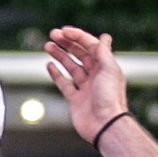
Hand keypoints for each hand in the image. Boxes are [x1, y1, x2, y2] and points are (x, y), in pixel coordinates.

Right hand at [45, 26, 129, 147]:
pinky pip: (64, 84)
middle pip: (80, 54)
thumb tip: (104, 37)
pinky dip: (57, 74)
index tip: (63, 31)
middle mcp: (96, 75)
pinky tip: (49, 65)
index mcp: (105, 66)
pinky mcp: (76, 100)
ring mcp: (85, 87)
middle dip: (67, 44)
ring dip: (60, 55)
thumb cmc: (110, 98)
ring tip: (48, 46)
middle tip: (52, 35)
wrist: (105, 125)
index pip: (90, 46)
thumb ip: (103, 53)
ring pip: (70, 67)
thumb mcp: (108, 70)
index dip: (77, 37)